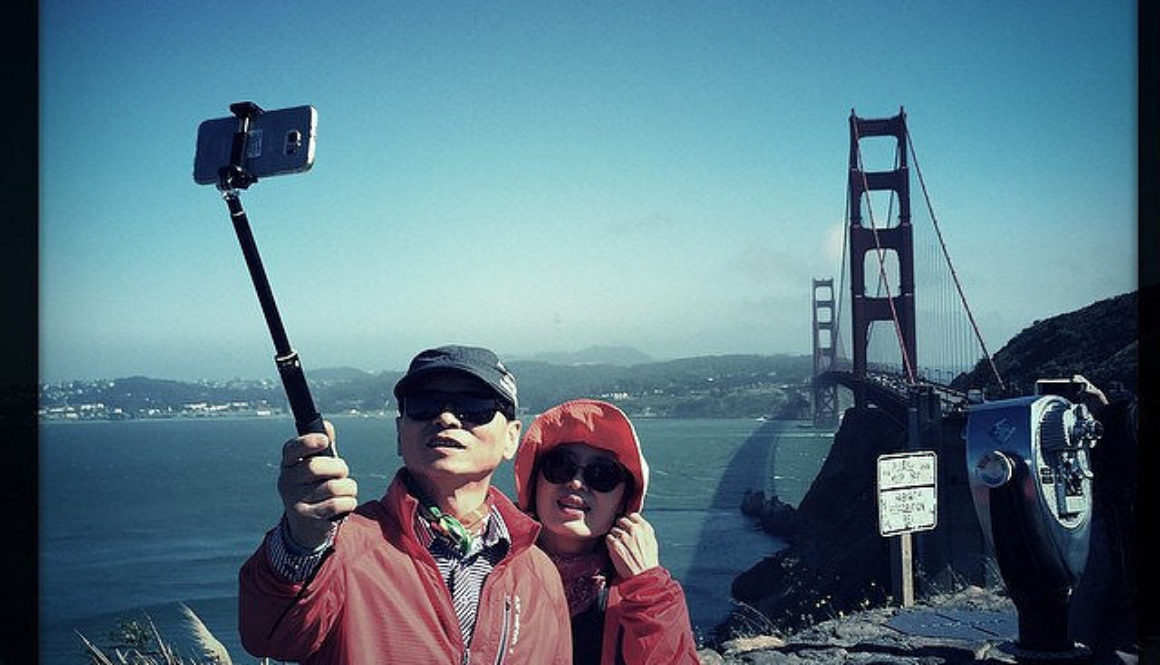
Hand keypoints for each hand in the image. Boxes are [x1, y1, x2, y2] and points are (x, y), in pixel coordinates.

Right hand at [276, 421, 356, 547]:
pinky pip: (336, 504)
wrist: (306, 527)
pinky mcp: (307, 517)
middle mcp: (286, 482)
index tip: (325, 441)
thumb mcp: (319, 467)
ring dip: (348, 486)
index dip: (308, 442)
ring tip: (348, 489)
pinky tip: (348, 502)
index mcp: (288, 465)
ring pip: (331, 486)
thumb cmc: (316, 488)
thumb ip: (324, 448)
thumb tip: (327, 426)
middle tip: (343, 471)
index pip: (292, 449)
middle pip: (315, 467)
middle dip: (338, 467)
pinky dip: (349, 501)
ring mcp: (294, 501)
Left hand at [606, 512, 659, 578]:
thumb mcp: (651, 542)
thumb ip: (643, 530)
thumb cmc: (648, 560)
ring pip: (613, 529)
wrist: (644, 576)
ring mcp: (625, 537)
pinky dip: (610, 543)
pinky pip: (608, 538)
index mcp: (645, 528)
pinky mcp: (615, 545)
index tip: (627, 528)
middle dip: (620, 528)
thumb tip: (633, 521)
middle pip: (621, 520)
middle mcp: (635, 530)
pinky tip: (615, 550)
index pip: (632, 515)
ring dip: (614, 537)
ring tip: (620, 547)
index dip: (628, 521)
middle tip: (621, 538)